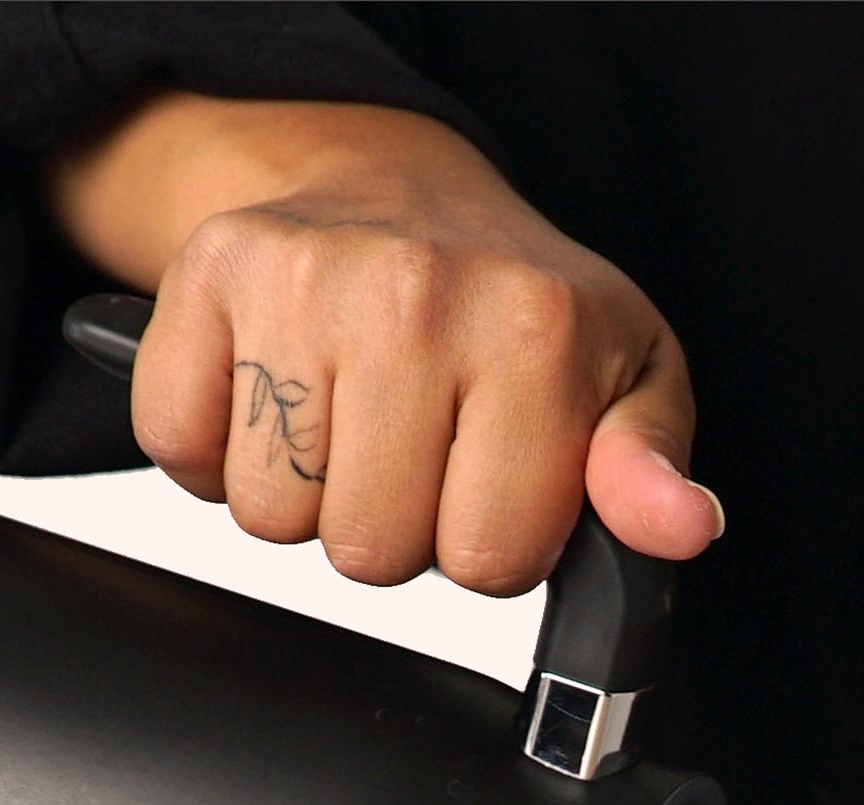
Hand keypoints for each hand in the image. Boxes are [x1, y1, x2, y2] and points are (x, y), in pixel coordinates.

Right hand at [46, 93, 720, 590]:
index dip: (490, 547)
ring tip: (356, 426)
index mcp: (535, 332)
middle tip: (421, 454)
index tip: (495, 489)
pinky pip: (181, 450)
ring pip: (274, 516)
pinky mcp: (209, 278)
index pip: (488, 560)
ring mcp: (303, 281)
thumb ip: (650, 470)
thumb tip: (681, 529)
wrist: (398, 186)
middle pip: (371, 551)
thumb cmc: (520, 305)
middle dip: (398, 530)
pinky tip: (280, 400)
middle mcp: (417, 298)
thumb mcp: (628, 382)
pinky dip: (218, 452)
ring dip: (310, 497)